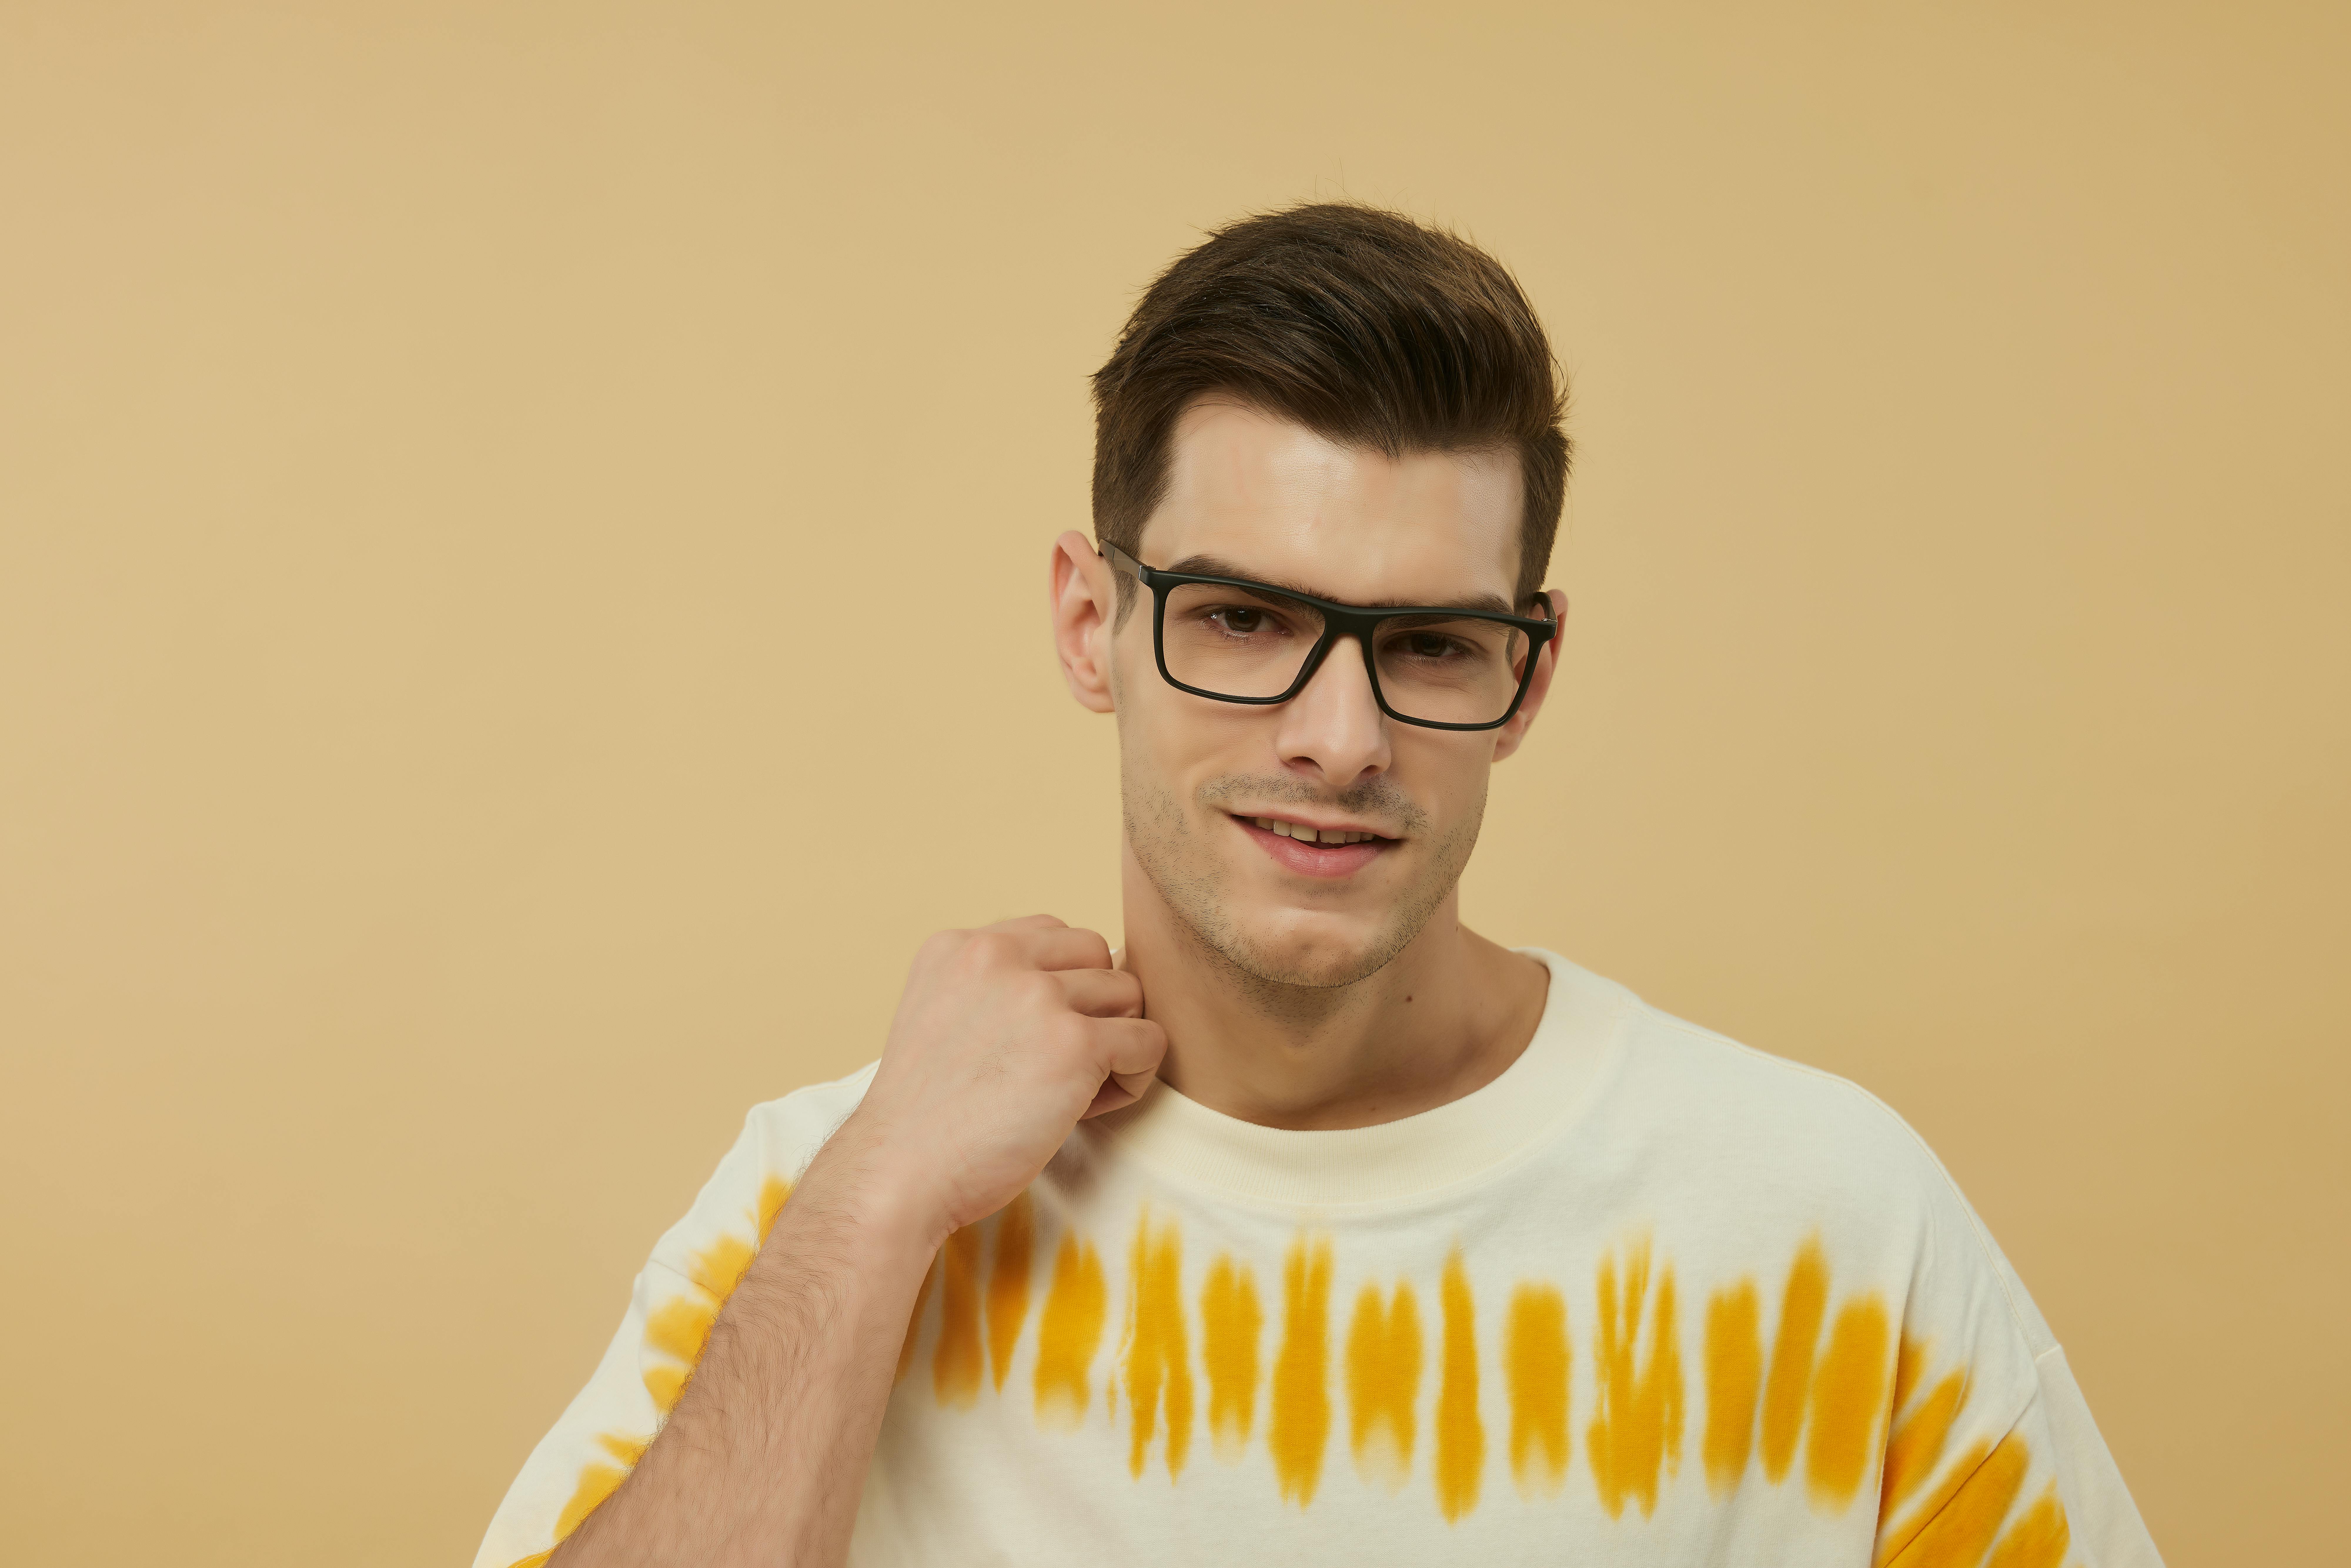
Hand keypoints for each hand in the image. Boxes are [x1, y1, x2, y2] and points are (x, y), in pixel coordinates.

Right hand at [837, 915, 1165, 1243]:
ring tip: (1070, 1091)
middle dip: (1093, 1010)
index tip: (1032, 1041)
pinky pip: (1148, 1040)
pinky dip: (1133, 1077)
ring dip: (1114, 1044)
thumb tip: (1082, 985)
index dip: (1061, 989)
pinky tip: (1087, 1109)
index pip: (1054, 935)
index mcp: (959, 946)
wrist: (899, 1173)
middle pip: (1098, 956)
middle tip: (1056, 1069)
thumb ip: (995, 987)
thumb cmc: (924, 1118)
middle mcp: (997, 956)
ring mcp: (1038, 996)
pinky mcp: (1074, 1045)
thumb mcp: (940, 1016)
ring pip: (1128, 994)